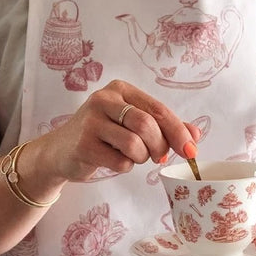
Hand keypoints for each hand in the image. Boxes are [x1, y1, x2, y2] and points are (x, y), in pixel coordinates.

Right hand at [38, 79, 200, 182]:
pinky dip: (125, 166)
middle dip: (159, 146)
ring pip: (134, 144)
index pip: (158, 109)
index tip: (191, 150)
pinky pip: (120, 161)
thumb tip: (195, 135)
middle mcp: (104, 100)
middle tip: (157, 156)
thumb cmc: (102, 135)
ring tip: (132, 156)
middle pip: (147, 125)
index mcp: (120, 90)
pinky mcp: (83, 144)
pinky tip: (113, 160)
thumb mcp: (132, 125)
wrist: (61, 150)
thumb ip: (163, 127)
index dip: (178, 131)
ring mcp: (91, 121)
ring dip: (141, 157)